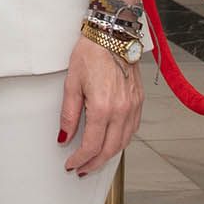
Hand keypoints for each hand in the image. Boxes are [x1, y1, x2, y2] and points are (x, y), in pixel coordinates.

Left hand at [58, 33, 141, 176]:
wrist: (112, 35)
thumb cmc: (91, 54)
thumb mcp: (71, 84)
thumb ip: (68, 115)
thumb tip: (64, 137)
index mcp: (103, 107)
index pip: (92, 146)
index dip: (80, 159)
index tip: (71, 163)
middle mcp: (122, 110)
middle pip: (110, 149)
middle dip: (94, 163)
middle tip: (82, 168)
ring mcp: (133, 106)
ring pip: (124, 142)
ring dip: (109, 155)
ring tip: (95, 159)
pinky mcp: (139, 101)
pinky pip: (133, 129)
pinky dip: (122, 141)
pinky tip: (111, 141)